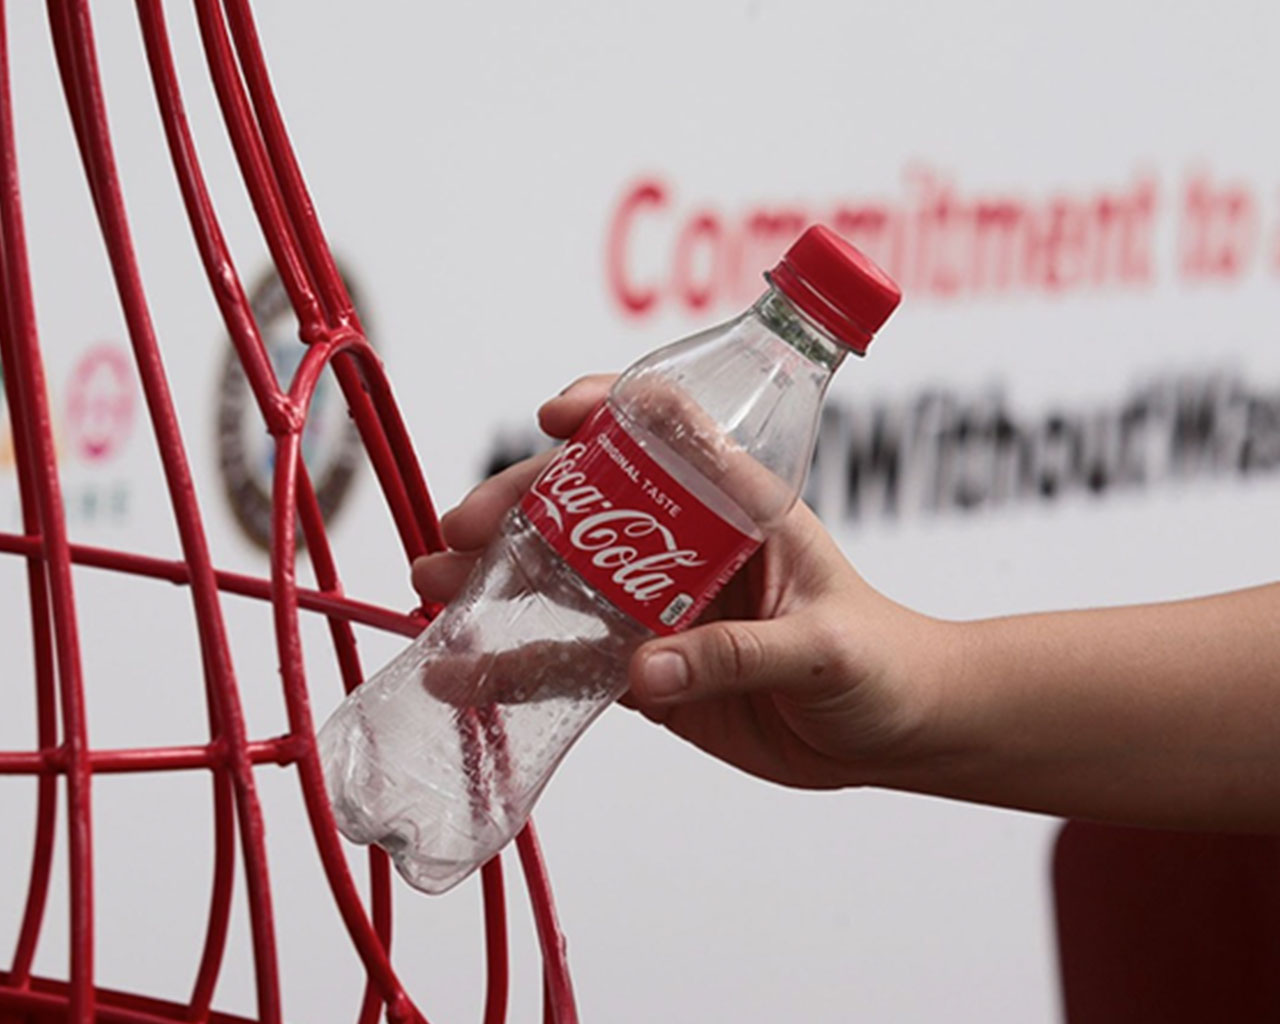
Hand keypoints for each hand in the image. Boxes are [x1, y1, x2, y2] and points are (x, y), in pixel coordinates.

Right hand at [412, 376, 945, 789]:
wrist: (892, 734)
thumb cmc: (881, 663)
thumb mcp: (823, 647)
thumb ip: (742, 654)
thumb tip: (644, 667)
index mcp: (738, 508)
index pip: (670, 430)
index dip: (610, 408)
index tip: (554, 417)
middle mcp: (687, 546)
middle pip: (590, 503)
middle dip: (519, 506)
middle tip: (460, 531)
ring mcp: (660, 605)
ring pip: (563, 578)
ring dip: (496, 579)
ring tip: (433, 585)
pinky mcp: (647, 667)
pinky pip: (571, 660)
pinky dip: (515, 665)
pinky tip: (461, 672)